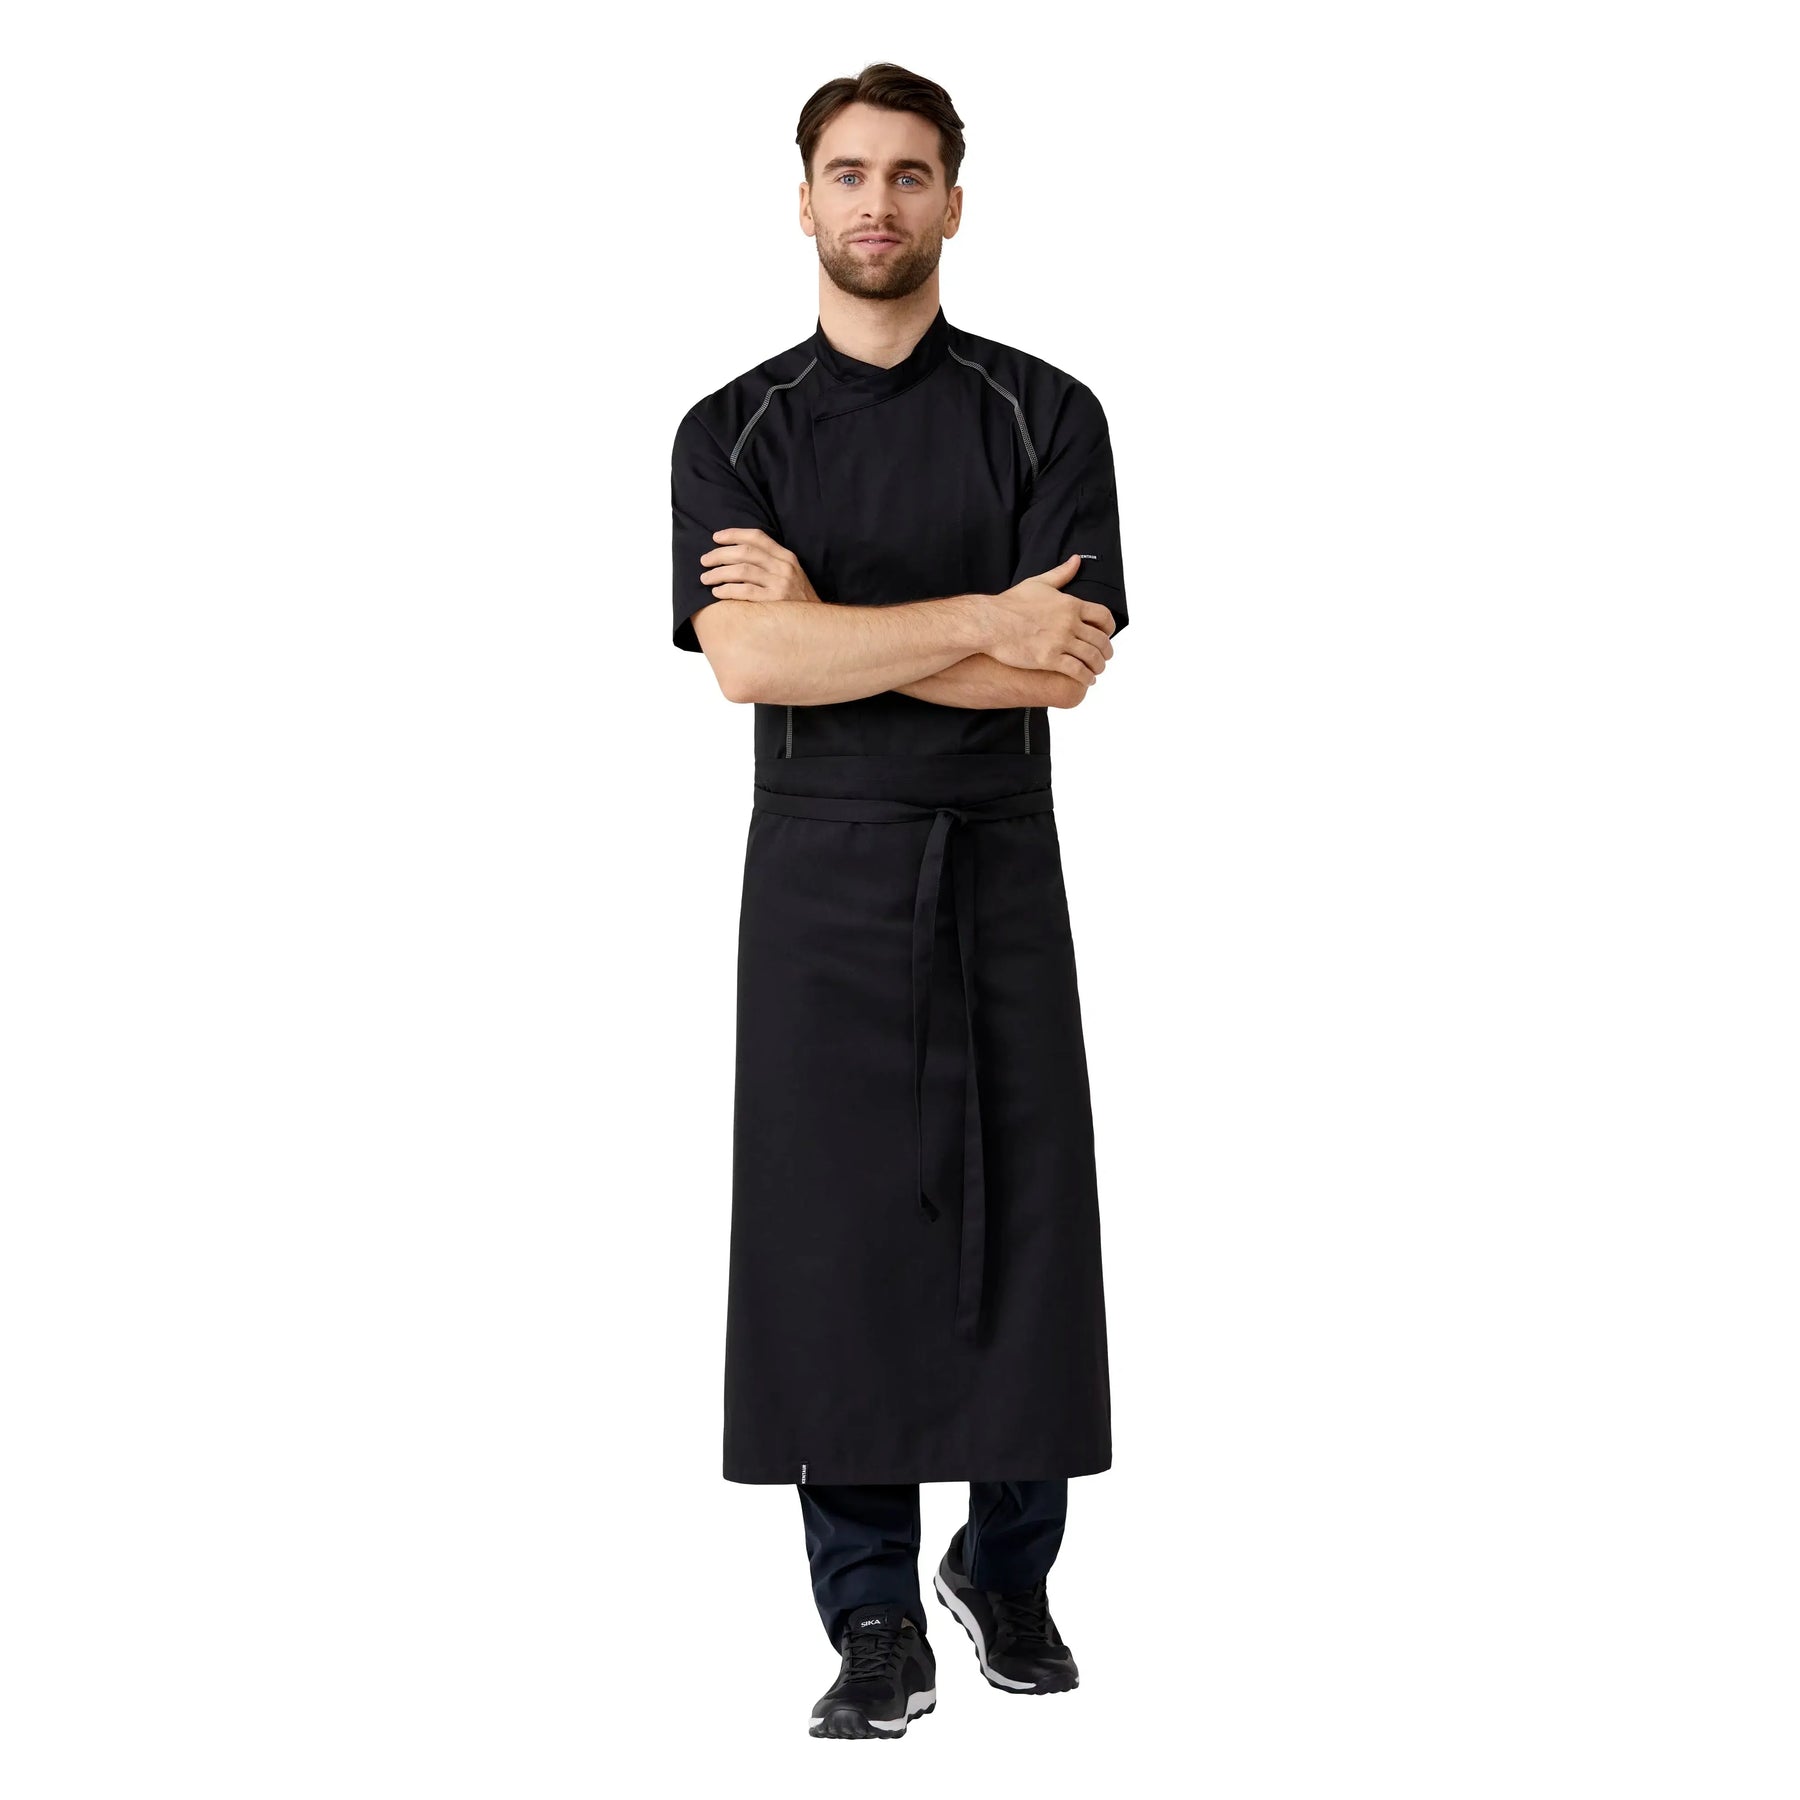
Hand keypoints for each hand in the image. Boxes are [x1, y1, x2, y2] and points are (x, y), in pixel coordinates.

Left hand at [699, 528, 822, 603]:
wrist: (816, 624)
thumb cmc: (796, 600)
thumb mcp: (791, 574)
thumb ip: (771, 562)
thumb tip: (737, 555)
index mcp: (786, 557)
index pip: (757, 537)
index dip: (734, 534)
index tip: (715, 537)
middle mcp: (784, 567)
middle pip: (744, 553)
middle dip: (719, 555)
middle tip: (704, 561)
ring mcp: (780, 584)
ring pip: (741, 571)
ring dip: (719, 573)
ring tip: (706, 578)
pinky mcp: (774, 602)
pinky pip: (745, 592)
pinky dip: (727, 590)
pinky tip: (717, 593)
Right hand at [982, 555, 1115, 684]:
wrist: (989, 622)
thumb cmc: (1010, 604)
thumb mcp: (1039, 583)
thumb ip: (1061, 573)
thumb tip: (1077, 560)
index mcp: (1070, 604)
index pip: (1104, 617)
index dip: (1110, 629)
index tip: (1107, 635)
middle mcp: (1069, 623)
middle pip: (1101, 640)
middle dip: (1106, 652)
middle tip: (1104, 657)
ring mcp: (1060, 641)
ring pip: (1092, 657)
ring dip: (1098, 666)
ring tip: (1096, 671)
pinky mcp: (1049, 658)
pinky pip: (1077, 671)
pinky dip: (1086, 677)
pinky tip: (1086, 680)